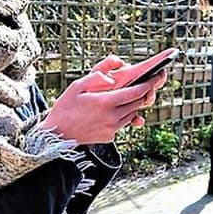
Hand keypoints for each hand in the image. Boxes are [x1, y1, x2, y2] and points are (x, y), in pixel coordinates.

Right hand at [40, 61, 167, 144]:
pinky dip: (123, 116)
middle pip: (137, 103)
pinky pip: (122, 124)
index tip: (155, 77)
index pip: (135, 92)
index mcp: (105, 102)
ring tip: (131, 96)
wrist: (57, 134)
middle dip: (144, 93)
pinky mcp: (110, 137)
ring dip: (134, 105)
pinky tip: (115, 110)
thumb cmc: (65, 108)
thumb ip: (96, 78)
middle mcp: (112, 117)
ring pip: (132, 114)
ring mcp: (112, 128)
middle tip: (149, 85)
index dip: (148, 84)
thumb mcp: (76, 87)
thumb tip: (112, 78)